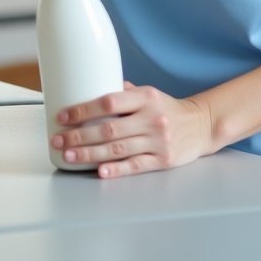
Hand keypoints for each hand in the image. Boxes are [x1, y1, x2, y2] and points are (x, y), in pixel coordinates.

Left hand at [49, 82, 214, 178]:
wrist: (202, 125)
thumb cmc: (168, 108)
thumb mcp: (149, 93)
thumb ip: (124, 92)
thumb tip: (92, 89)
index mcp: (145, 97)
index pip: (108, 102)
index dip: (83, 110)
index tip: (63, 117)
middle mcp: (151, 118)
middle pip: (109, 129)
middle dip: (79, 136)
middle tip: (58, 141)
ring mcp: (158, 141)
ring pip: (117, 149)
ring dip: (89, 154)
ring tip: (69, 156)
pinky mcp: (163, 161)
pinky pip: (135, 166)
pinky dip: (116, 170)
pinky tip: (100, 171)